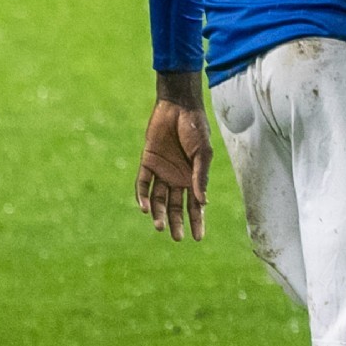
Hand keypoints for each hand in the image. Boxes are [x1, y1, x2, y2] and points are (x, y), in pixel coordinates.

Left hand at [137, 72, 212, 241]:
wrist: (178, 107)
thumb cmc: (196, 128)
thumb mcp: (203, 154)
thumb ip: (200, 176)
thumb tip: (202, 201)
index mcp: (193, 177)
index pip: (195, 204)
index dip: (197, 221)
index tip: (197, 237)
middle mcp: (176, 177)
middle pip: (176, 206)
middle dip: (177, 222)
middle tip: (177, 238)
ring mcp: (161, 171)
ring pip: (158, 199)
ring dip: (159, 213)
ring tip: (160, 227)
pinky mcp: (147, 162)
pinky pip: (142, 183)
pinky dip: (142, 196)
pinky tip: (144, 208)